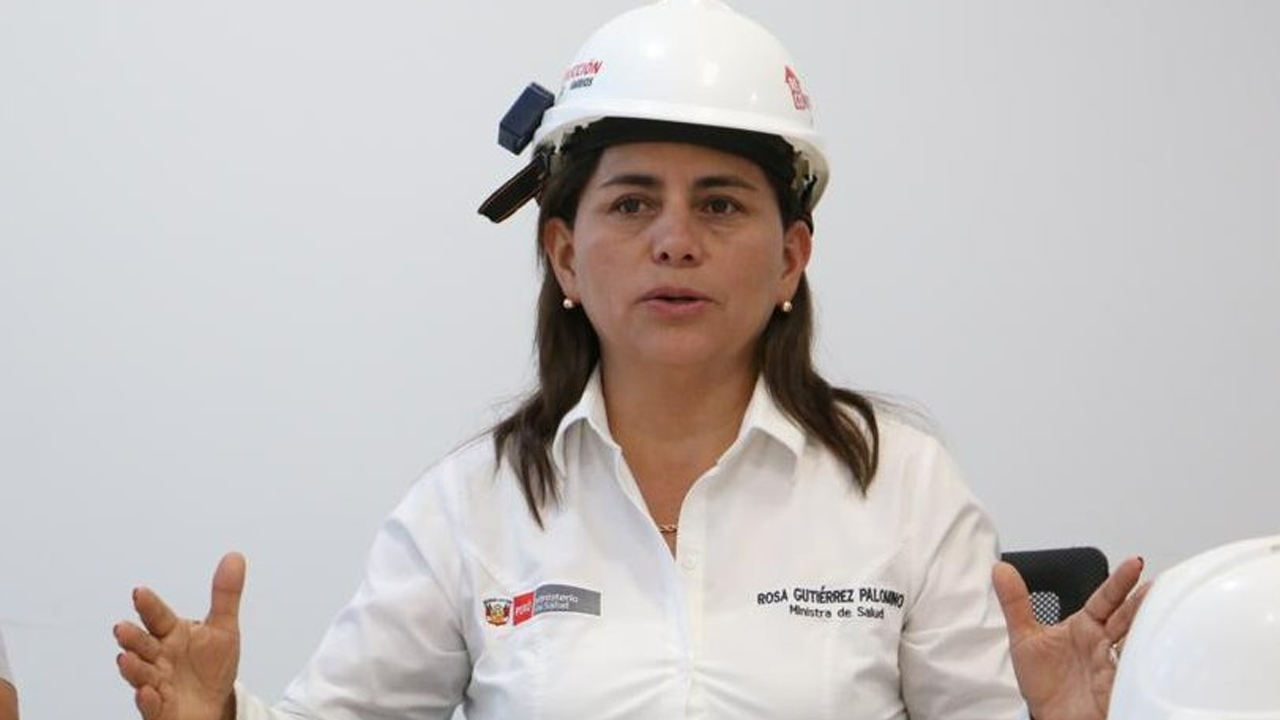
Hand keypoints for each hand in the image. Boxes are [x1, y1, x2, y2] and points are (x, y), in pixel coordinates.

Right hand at [114, 553, 245, 719]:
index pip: (158, 617)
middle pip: (142, 645)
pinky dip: (147, 700)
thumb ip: (225, 594)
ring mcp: (157, 683)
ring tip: (125, 658)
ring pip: (140, 674)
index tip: (140, 592)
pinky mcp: (160, 709)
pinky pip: (151, 707)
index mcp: (171, 634)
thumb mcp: (224, 628)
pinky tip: (146, 692)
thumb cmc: (211, 666)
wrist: (213, 704)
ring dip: (132, 667)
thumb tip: (234, 557)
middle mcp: (159, 657)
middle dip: (132, 638)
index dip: (149, 606)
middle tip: (122, 628)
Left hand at [993, 555, 1149, 719]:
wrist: (1050, 718)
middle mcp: (1104, 643)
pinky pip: (1134, 672)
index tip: (1134, 563)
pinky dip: (1142, 661)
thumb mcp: (1025, 639)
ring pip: (1135, 641)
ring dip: (1148, 628)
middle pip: (1127, 618)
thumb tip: (1000, 569)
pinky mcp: (1118, 688)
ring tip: (1163, 611)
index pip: (1106, 598)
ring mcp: (1113, 665)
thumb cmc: (1044, 682)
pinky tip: (1151, 650)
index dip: (1120, 581)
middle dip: (1142, 602)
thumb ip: (1015, 603)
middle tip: (1156, 586)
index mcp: (1086, 626)